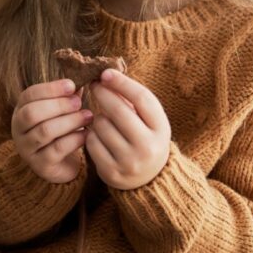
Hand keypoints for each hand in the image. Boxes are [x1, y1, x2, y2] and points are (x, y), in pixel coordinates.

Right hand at [11, 78, 93, 183]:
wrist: (60, 164)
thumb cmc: (61, 130)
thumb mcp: (61, 110)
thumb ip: (68, 95)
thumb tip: (83, 76)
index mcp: (21, 110)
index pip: (29, 95)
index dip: (50, 89)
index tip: (72, 85)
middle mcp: (18, 129)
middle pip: (32, 113)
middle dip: (58, 105)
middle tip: (79, 103)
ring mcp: (27, 148)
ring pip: (45, 131)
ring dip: (69, 121)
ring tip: (88, 116)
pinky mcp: (40, 165)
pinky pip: (57, 150)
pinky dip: (74, 139)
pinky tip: (87, 134)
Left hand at [85, 69, 170, 189]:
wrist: (149, 178)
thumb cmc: (145, 137)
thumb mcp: (148, 120)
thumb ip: (133, 100)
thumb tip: (106, 75)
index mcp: (161, 129)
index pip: (142, 98)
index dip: (122, 82)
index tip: (105, 73)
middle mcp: (148, 147)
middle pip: (118, 110)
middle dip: (102, 93)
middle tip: (94, 85)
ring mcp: (130, 162)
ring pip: (101, 125)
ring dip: (98, 117)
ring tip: (105, 121)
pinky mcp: (112, 172)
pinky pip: (91, 142)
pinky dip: (91, 134)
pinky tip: (99, 137)